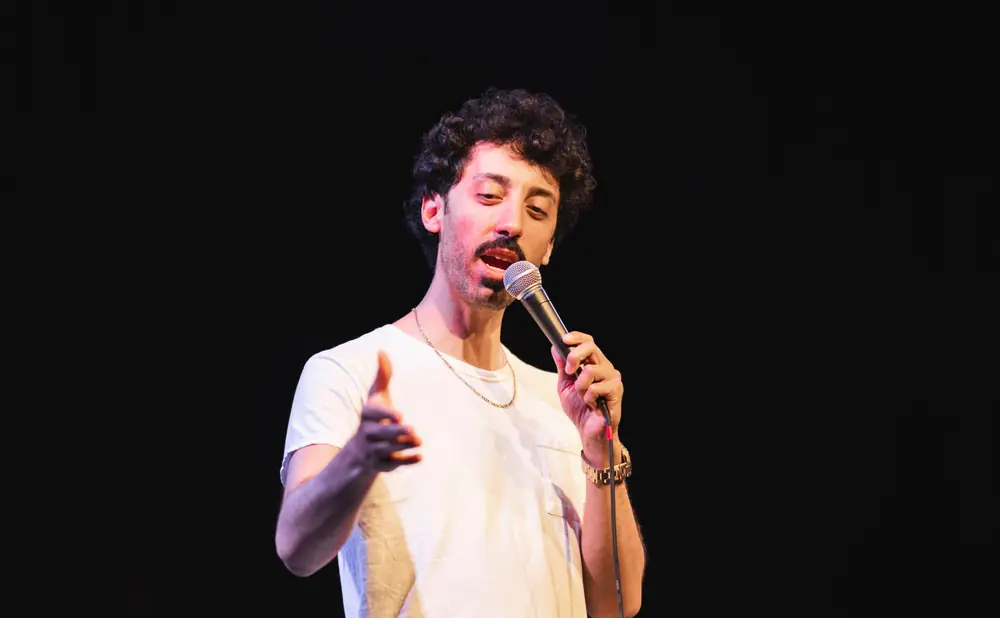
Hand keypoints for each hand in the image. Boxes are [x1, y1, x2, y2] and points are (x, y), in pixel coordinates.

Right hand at [345, 350, 421, 472]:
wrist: (358, 451)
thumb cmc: (373, 418)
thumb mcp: (376, 397)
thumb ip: (382, 377)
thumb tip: (381, 351)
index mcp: (366, 416)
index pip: (372, 414)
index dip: (385, 414)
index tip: (400, 413)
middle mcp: (367, 434)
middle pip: (380, 433)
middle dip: (395, 432)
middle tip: (411, 429)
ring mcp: (373, 450)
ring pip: (387, 450)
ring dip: (402, 446)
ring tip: (419, 440)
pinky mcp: (382, 464)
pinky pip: (392, 464)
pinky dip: (406, 462)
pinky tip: (420, 457)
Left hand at [551, 331, 623, 447]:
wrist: (589, 431)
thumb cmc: (579, 409)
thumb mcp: (565, 385)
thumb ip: (562, 367)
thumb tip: (556, 348)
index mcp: (594, 363)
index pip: (588, 342)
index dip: (576, 337)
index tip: (564, 340)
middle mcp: (605, 367)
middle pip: (590, 347)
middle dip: (574, 357)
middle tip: (569, 372)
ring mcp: (612, 378)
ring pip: (590, 370)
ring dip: (580, 386)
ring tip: (583, 397)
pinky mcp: (616, 390)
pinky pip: (596, 387)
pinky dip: (588, 398)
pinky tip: (592, 405)